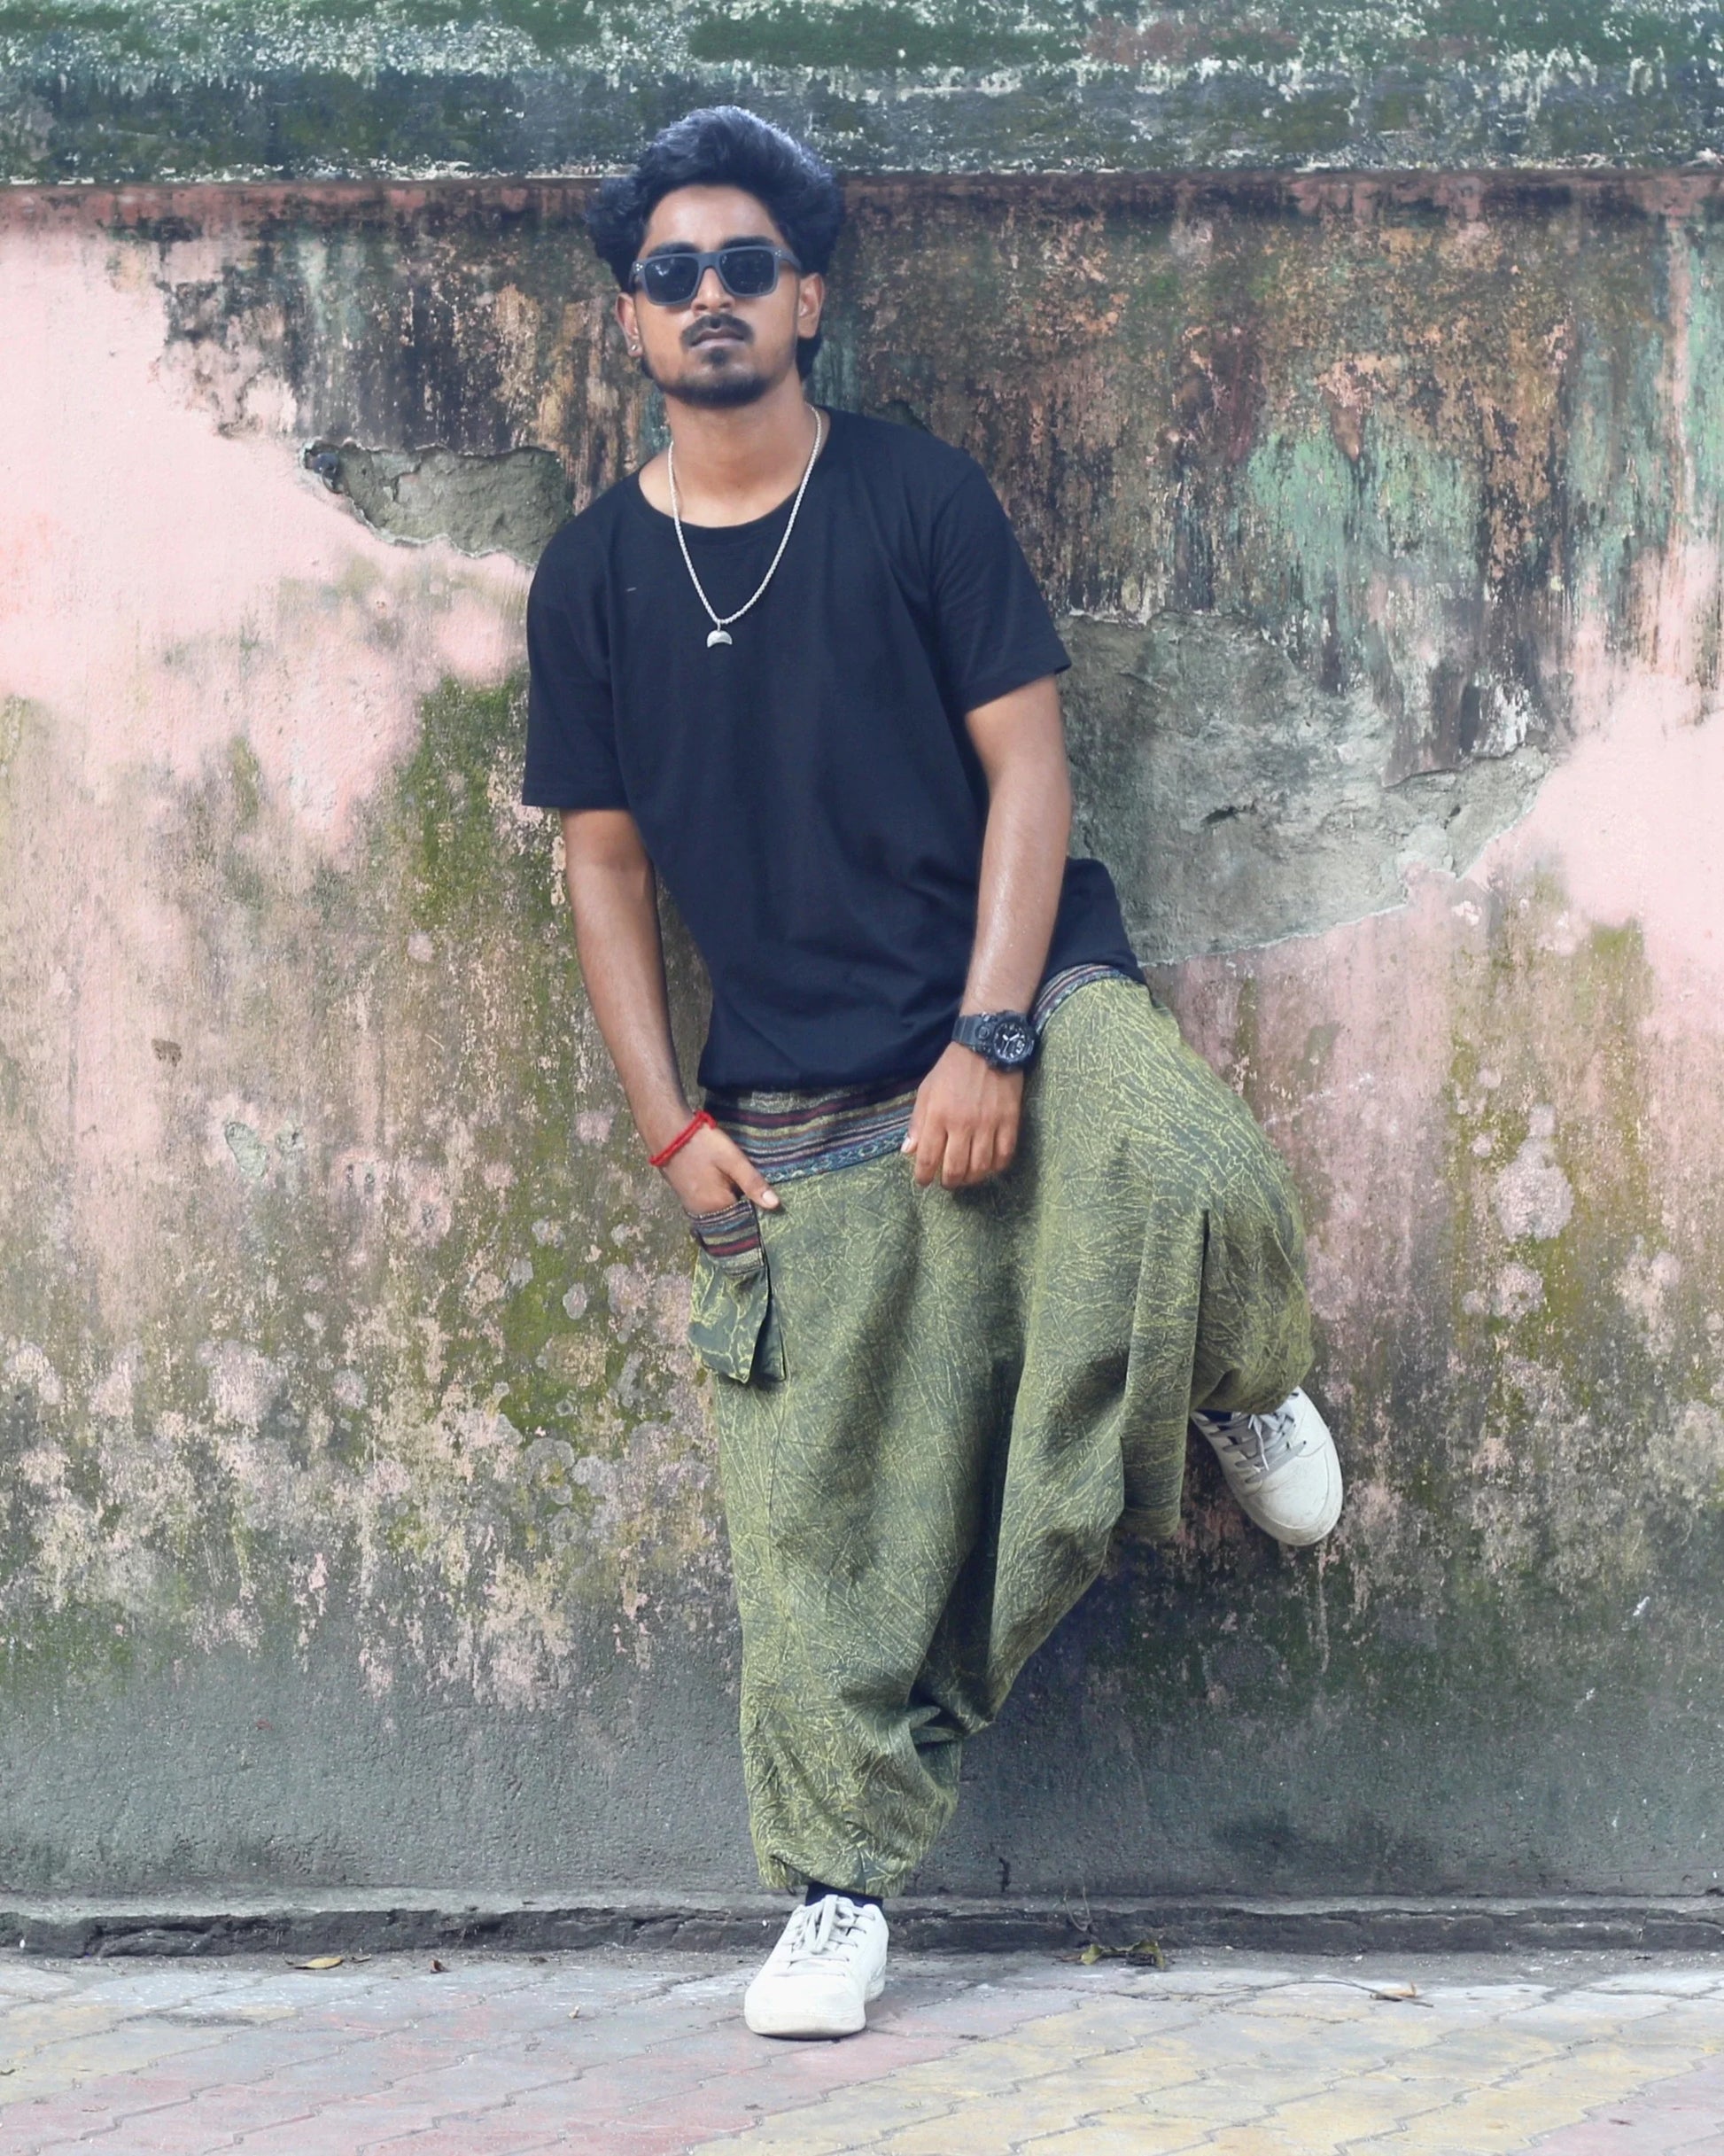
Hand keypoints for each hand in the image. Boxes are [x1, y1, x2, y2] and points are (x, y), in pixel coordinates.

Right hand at [658, 1120, 779, 1216]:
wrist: (667, 1131)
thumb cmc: (702, 1144)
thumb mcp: (733, 1160)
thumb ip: (753, 1183)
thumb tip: (775, 1205)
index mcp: (717, 1206)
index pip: (745, 1217)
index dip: (757, 1207)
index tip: (769, 1198)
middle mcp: (703, 1212)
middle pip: (731, 1214)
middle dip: (744, 1205)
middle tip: (757, 1190)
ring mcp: (691, 1205)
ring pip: (719, 1208)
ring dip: (730, 1200)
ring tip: (741, 1185)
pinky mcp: (685, 1196)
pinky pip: (708, 1203)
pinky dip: (718, 1197)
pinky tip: (725, 1183)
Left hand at [901, 1042, 1024, 1189]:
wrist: (987, 1046)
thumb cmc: (952, 1069)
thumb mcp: (926, 1090)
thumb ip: (917, 1122)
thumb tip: (908, 1151)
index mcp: (938, 1115)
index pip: (928, 1158)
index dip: (924, 1176)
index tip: (923, 1181)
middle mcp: (962, 1124)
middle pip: (955, 1168)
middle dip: (948, 1182)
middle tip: (947, 1182)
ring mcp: (988, 1124)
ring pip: (980, 1167)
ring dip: (971, 1179)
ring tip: (966, 1178)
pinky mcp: (1009, 1121)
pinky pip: (1004, 1156)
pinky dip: (995, 1167)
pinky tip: (989, 1167)